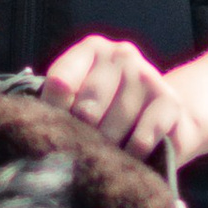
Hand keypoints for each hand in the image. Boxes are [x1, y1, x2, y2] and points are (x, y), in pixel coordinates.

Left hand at [43, 36, 203, 165]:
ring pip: (113, 128)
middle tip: (83, 150)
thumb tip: (37, 124)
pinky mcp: (170, 102)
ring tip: (106, 155)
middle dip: (82, 137)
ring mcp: (148, 76)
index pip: (60, 82)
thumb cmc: (109, 113)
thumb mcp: (80, 103)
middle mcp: (121, 55)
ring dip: (107, 150)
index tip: (53, 132)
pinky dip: (131, 155)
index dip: (52, 115)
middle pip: (86, 108)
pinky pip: (142, 139)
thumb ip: (58, 105)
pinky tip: (129, 157)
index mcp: (92, 50)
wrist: (165, 120)